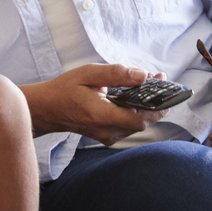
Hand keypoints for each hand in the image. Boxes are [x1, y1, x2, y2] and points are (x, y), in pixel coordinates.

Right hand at [20, 64, 164, 144]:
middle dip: (155, 102)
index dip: (157, 105)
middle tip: (157, 80)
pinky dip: (137, 112)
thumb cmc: (65, 90)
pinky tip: (135, 97)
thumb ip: (116, 74)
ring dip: (147, 107)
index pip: (140, 118)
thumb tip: (142, 75)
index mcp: (101, 115)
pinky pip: (129, 126)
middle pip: (143, 122)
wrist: (47, 109)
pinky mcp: (108, 136)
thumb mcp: (88, 74)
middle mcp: (106, 130)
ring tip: (148, 85)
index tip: (164, 86)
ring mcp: (107, 136)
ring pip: (138, 124)